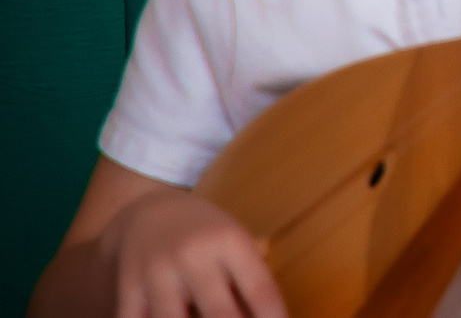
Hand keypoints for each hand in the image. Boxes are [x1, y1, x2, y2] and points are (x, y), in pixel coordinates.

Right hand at [98, 189, 284, 317]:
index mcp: (229, 241)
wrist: (146, 210)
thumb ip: (248, 277)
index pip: (260, 289)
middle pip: (221, 314)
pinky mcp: (129, 290)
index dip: (273, 317)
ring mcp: (158, 275)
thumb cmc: (203, 232)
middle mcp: (194, 256)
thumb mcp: (233, 240)